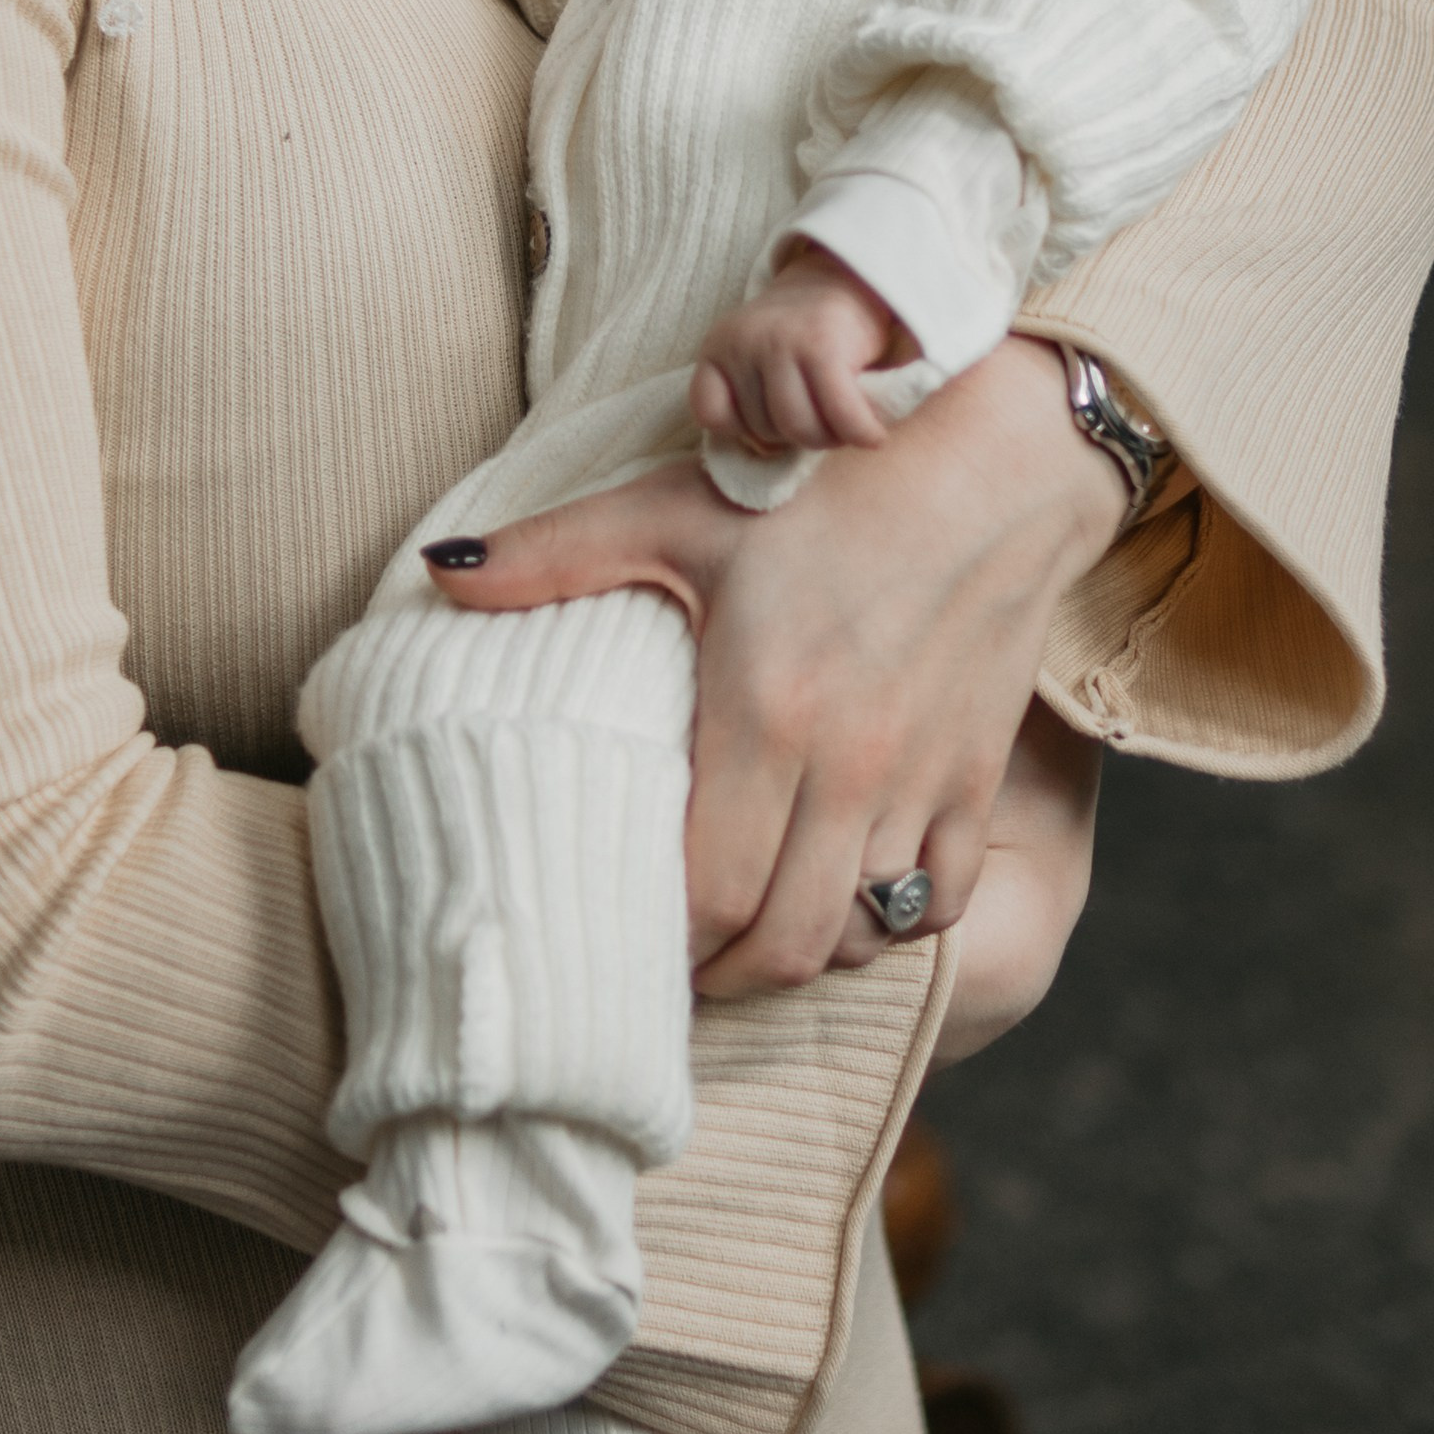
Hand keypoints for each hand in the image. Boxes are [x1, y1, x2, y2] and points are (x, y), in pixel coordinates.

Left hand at [421, 334, 1128, 997]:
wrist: (997, 458)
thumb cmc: (827, 482)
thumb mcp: (680, 506)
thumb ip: (555, 552)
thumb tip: (436, 567)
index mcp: (767, 709)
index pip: (706, 892)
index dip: (659, 943)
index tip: (618, 942)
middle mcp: (849, 764)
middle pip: (782, 943)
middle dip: (718, 975)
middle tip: (672, 964)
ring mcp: (921, 779)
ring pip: (857, 935)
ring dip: (795, 954)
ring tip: (744, 940)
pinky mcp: (975, 777)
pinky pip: (937, 903)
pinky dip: (888, 924)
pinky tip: (841, 899)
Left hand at [691, 244, 910, 454]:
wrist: (846, 277)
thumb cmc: (804, 336)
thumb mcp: (758, 358)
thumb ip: (752, 399)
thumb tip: (767, 456)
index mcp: (718, 346)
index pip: (709, 412)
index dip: (742, 429)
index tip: (772, 419)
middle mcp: (744, 342)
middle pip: (763, 430)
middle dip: (796, 436)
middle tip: (821, 419)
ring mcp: (782, 342)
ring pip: (800, 428)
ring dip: (829, 440)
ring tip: (844, 425)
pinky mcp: (824, 347)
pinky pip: (841, 416)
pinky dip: (861, 434)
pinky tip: (873, 435)